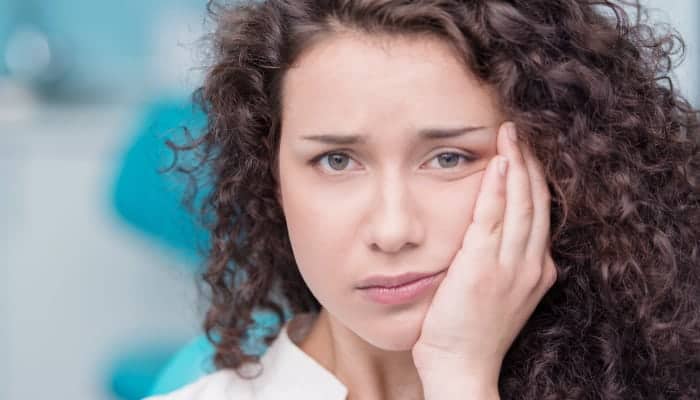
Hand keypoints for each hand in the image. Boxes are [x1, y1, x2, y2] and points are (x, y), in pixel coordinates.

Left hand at [412, 121, 557, 392]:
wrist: (462, 366)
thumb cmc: (472, 330)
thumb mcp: (499, 292)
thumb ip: (502, 260)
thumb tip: (491, 232)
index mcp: (538, 269)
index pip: (541, 212)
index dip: (536, 178)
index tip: (526, 151)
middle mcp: (532, 264)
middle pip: (536, 201)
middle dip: (530, 161)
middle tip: (521, 130)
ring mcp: (511, 265)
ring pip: (520, 203)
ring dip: (517, 163)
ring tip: (510, 133)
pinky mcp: (483, 266)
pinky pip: (492, 217)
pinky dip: (497, 187)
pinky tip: (497, 162)